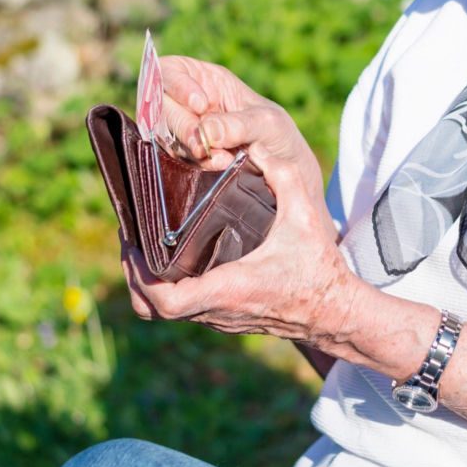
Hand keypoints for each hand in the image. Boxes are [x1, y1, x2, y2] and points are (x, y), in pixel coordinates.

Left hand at [121, 153, 355, 346]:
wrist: (335, 312)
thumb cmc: (319, 269)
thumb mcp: (305, 218)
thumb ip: (284, 178)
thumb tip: (259, 147)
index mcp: (229, 288)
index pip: (167, 301)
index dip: (141, 278)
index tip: (135, 247)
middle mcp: (217, 310)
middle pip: (151, 309)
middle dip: (133, 276)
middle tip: (131, 240)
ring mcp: (219, 318)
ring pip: (163, 313)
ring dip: (147, 284)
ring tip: (145, 248)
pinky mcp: (225, 318)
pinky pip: (182, 311)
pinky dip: (167, 289)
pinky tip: (174, 260)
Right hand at [159, 56, 325, 206]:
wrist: (283, 167)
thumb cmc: (276, 132)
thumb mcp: (265, 122)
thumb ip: (238, 124)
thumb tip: (207, 131)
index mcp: (206, 79)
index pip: (171, 71)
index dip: (177, 85)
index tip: (200, 105)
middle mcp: (188, 101)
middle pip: (161, 105)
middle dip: (182, 125)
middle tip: (204, 144)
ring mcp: (184, 128)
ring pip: (164, 133)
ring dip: (189, 148)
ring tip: (222, 158)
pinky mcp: (185, 153)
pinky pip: (175, 156)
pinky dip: (195, 163)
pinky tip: (219, 164)